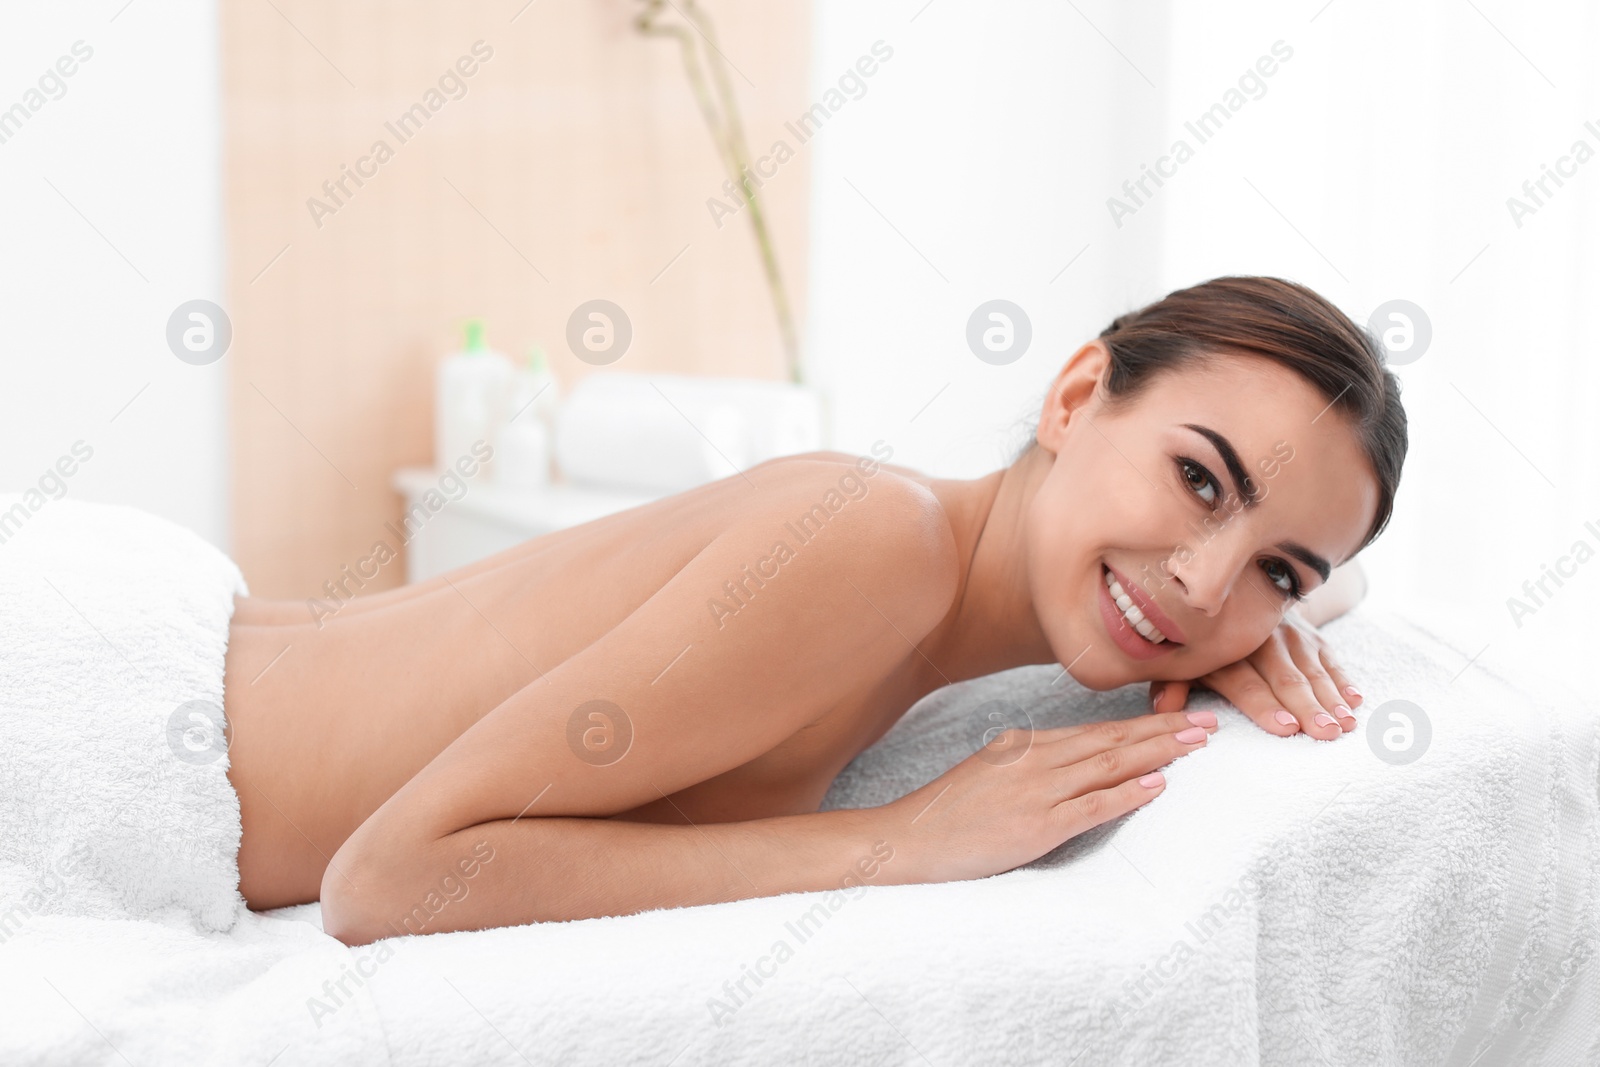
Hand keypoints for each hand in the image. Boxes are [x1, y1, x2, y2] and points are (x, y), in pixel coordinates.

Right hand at [886, 710, 1215, 884]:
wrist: (907, 840)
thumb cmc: (946, 815)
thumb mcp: (988, 773)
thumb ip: (1030, 764)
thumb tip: (1072, 762)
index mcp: (1023, 744)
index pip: (1095, 732)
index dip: (1141, 724)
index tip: (1179, 718)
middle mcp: (1034, 759)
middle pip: (1110, 741)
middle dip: (1163, 730)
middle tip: (1208, 721)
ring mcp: (1036, 791)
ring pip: (1108, 765)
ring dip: (1157, 753)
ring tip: (1195, 745)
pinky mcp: (1035, 826)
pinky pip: (1091, 807)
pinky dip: (1127, 794)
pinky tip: (1157, 786)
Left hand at [1149, 611, 1362, 739]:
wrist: (1239, 595)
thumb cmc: (1206, 644)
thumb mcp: (1185, 661)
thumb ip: (1174, 684)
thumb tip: (1164, 710)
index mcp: (1225, 650)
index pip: (1245, 681)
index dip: (1264, 704)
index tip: (1285, 727)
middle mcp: (1260, 639)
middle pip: (1284, 677)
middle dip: (1306, 705)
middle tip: (1324, 731)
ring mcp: (1290, 634)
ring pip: (1312, 668)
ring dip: (1330, 697)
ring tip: (1345, 723)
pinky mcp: (1313, 635)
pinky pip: (1331, 659)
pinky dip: (1344, 679)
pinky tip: (1356, 701)